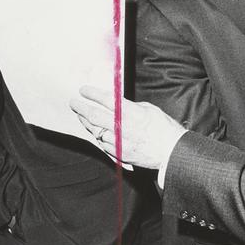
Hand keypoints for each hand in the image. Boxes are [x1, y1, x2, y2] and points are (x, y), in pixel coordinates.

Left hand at [69, 86, 186, 169]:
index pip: (106, 100)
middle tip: (74, 103)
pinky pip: (103, 144)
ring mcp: (119, 141)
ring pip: (96, 131)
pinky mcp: (119, 153)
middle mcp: (122, 127)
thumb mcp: (149, 109)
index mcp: (130, 113)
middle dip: (81, 108)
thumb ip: (131, 107)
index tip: (83, 90)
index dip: (92, 94)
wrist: (170, 151)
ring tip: (82, 117)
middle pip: (94, 116)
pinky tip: (97, 132)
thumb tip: (119, 105)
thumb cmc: (163, 128)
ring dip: (87, 123)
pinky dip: (99, 136)